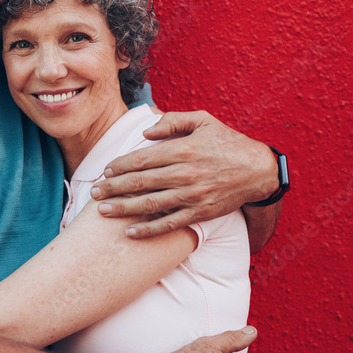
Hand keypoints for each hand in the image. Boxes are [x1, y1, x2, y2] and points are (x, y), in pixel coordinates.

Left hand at [91, 110, 278, 236]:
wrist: (258, 170)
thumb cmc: (227, 141)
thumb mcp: (203, 120)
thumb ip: (173, 121)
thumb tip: (145, 132)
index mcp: (183, 149)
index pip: (142, 159)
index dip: (120, 166)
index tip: (105, 170)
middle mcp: (185, 173)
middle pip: (141, 182)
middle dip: (113, 188)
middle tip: (94, 192)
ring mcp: (193, 195)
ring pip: (150, 204)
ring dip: (123, 209)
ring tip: (103, 211)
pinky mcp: (200, 213)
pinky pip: (170, 224)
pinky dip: (148, 230)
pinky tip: (130, 232)